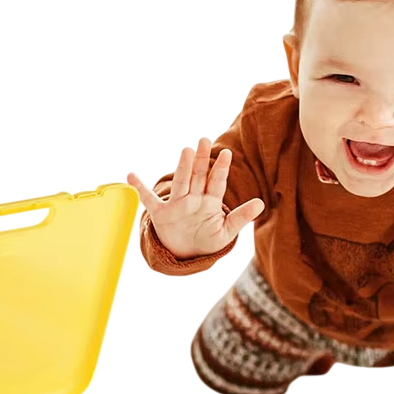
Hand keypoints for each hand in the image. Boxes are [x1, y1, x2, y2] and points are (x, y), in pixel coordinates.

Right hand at [127, 137, 264, 259]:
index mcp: (210, 202)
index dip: (221, 169)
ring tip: (187, 151)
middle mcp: (193, 198)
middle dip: (202, 159)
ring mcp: (177, 204)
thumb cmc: (207, 240)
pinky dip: (139, 188)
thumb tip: (262, 204)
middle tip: (205, 140)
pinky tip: (131, 175)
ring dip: (183, 167)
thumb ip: (241, 217)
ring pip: (181, 182)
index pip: (216, 182)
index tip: (227, 153)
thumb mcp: (226, 232)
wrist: (186, 253)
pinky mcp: (161, 214)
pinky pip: (149, 200)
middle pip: (198, 176)